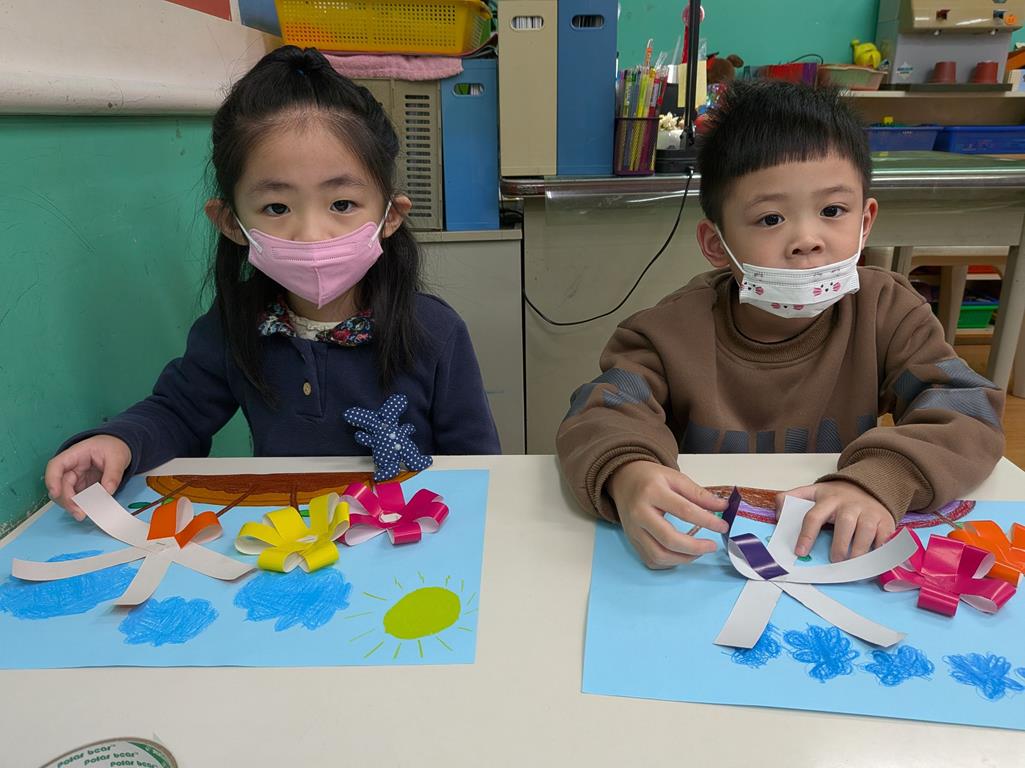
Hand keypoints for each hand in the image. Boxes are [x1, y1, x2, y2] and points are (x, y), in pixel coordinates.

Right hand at [44, 435, 131, 520]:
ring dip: (72, 506)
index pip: (56, 465)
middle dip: (67, 500)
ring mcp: (75, 479)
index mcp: (76, 454)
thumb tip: (107, 491)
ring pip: (65, 495)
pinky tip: (89, 511)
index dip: (52, 479)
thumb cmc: (113, 447)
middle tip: (80, 513)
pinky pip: (77, 499)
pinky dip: (81, 506)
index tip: (55, 493)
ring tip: (84, 514)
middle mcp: (71, 468)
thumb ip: (113, 474)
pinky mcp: (81, 487)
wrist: (118, 447)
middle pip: (60, 485)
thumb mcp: (118, 457)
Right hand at [607, 461, 728, 568]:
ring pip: (659, 555)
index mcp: (652, 492)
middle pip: (669, 539)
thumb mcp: (675, 478)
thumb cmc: (650, 478)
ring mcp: (633, 530)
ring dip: (683, 558)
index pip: (684, 511)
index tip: (723, 526)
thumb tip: (722, 507)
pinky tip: (681, 554)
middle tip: (712, 546)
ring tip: (698, 552)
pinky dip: (669, 563)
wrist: (623, 480)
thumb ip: (699, 494)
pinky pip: (651, 560)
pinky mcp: (631, 541)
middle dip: (696, 547)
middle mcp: (639, 513)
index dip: (707, 521)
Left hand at [777, 481, 895, 561]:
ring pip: (865, 531)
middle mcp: (849, 505)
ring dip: (859, 550)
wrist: (868, 486)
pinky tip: (873, 562)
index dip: (806, 535)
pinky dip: (880, 550)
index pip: (814, 516)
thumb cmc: (836, 496)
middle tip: (835, 561)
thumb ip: (791, 498)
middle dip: (839, 545)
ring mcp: (869, 512)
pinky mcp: (885, 521)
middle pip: (844, 524)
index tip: (800, 552)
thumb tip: (777, 514)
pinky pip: (884, 537)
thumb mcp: (813, 492)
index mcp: (828, 499)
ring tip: (852, 564)